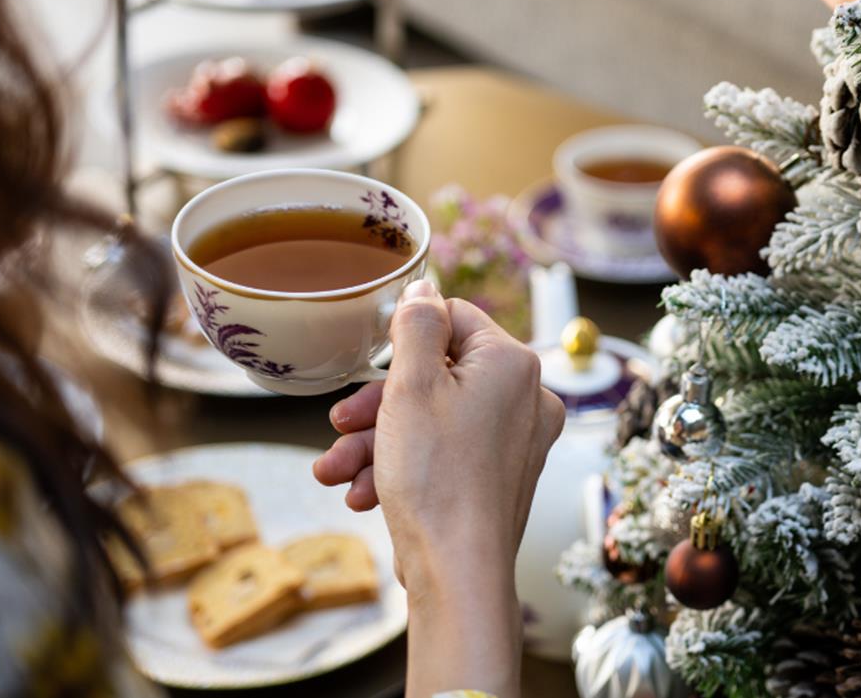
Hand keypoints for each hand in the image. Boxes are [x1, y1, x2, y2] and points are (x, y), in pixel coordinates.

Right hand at [313, 279, 564, 697]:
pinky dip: (401, 468)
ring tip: (334, 471)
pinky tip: (362, 493)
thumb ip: (417, 326)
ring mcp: (515, 442)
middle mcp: (526, 399)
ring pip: (433, 421)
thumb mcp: (411, 385)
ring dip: (377, 443)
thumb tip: (425, 288)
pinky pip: (443, 455)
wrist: (457, 571)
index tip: (369, 362)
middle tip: (339, 424)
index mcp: (512, 364)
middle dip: (377, 405)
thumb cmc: (436, 478)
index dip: (404, 340)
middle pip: (437, 376)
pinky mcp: (498, 478)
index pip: (454, 319)